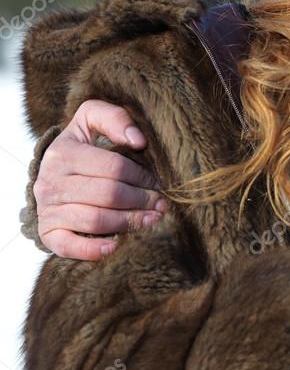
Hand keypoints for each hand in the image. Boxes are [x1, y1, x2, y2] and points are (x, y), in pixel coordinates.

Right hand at [35, 100, 164, 259]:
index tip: (158, 182)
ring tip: (151, 219)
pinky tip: (113, 247)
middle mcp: (50, 182)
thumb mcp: (91, 121)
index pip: (114, 167)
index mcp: (63, 152)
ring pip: (95, 220)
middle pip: (108, 195)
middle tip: (162, 204)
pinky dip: (91, 250)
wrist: (50, 173)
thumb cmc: (82, 147)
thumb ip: (114, 118)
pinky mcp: (48, 233)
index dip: (142, 176)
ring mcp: (47, 209)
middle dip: (141, 200)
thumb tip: (138, 140)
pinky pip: (67, 246)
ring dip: (129, 222)